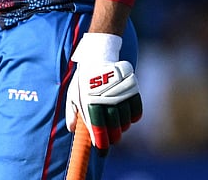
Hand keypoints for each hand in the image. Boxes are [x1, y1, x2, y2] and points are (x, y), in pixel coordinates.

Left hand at [65, 33, 141, 149]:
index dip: (101, 143)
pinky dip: (133, 118)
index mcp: (90, 102)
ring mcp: (121, 95)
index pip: (98, 129)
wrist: (98, 56)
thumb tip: (71, 129)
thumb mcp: (73, 93)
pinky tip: (127, 118)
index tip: (102, 150)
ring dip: (122, 128)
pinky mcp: (132, 91)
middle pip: (115, 129)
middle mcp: (106, 100)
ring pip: (125, 122)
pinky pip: (136, 113)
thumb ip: (72, 112)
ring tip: (117, 127)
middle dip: (113, 138)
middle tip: (111, 140)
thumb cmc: (84, 79)